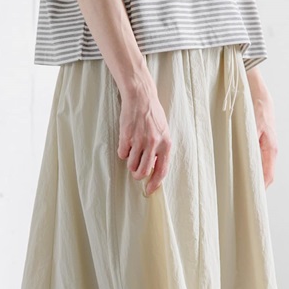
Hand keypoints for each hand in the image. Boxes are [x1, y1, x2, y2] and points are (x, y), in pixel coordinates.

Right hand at [117, 76, 171, 196]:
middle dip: (137, 174)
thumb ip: (160, 151)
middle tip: (135, 169)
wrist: (141, 97)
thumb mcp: (163, 132)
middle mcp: (154, 144)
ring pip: (131, 165)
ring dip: (129, 162)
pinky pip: (122, 154)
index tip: (149, 190)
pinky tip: (127, 140)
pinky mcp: (127, 137)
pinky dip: (123, 151)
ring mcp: (139, 140)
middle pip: (142, 172)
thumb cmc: (152, 115)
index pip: (161, 170)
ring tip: (132, 151)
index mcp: (166, 144)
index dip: (154, 183)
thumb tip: (154, 170)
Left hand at [246, 68, 277, 188]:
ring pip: (259, 168)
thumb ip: (251, 146)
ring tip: (237, 190)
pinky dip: (248, 168)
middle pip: (264, 175)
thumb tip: (251, 166)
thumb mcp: (252, 127)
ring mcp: (265, 146)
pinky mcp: (259, 141)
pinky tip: (236, 172)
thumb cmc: (254, 105)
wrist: (255, 88)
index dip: (260, 190)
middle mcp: (270, 150)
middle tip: (241, 200)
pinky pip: (255, 160)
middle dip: (254, 187)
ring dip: (250, 178)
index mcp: (271, 149)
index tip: (251, 201)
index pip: (267, 177)